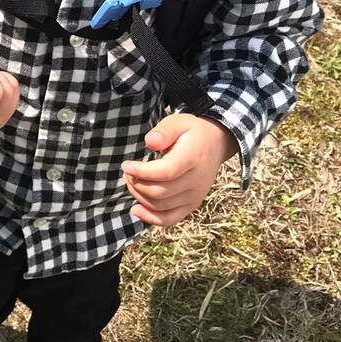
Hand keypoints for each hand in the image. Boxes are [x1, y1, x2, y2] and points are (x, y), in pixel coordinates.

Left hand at [121, 114, 238, 227]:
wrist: (215, 144)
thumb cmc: (191, 133)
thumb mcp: (178, 122)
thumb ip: (164, 131)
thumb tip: (150, 142)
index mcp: (193, 158)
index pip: (165, 172)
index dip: (142, 172)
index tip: (126, 165)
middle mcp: (196, 181)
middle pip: (160, 192)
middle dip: (137, 183)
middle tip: (128, 172)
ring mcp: (195, 196)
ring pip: (160, 206)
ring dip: (140, 196)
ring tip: (133, 181)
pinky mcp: (191, 205)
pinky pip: (170, 219)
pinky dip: (151, 218)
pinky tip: (136, 210)